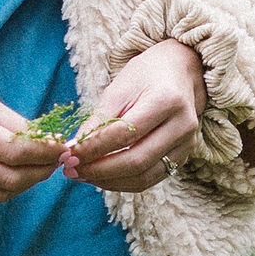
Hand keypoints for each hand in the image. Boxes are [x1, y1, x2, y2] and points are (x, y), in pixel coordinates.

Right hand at [0, 57, 55, 201]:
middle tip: (57, 159)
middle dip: (41, 172)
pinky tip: (15, 169)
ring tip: (40, 165)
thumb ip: (12, 121)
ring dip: (27, 182)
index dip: (46, 153)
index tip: (63, 147)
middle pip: (10, 178)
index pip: (14, 150)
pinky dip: (5, 185)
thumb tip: (48, 141)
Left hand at [64, 39, 205, 193]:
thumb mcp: (119, 89)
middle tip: (71, 170)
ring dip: (109, 182)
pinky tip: (102, 177)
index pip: (124, 134)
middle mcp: (182, 126)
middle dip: (99, 170)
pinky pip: (150, 180)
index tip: (68, 155)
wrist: (179, 72)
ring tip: (82, 175)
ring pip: (144, 178)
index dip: (93, 148)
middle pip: (137, 161)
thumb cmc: (145, 76)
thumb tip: (73, 150)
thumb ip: (98, 120)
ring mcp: (186, 145)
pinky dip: (123, 183)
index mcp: (166, 100)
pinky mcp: (182, 158)